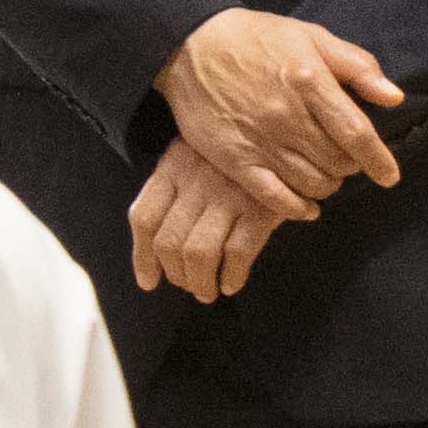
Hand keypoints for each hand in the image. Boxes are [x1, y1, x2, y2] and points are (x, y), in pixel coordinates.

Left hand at [126, 144, 292, 301]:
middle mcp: (198, 178)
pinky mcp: (261, 208)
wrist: (285, 137)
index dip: (142, 257)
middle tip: (188, 285)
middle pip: (170, 242)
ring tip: (208, 290)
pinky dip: (232, 276)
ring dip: (201, 282)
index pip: (145, 218)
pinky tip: (232, 283)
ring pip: (199, 253)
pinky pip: (237, 253)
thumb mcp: (199, 158)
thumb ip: (176, 193)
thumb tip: (154, 261)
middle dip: (177, 275)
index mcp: (176, 164)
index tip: (149, 281)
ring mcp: (229, 193)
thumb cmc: (239, 158)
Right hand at [154, 7, 405, 214]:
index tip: (390, 175)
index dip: (379, 159)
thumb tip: (394, 97)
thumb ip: (357, 66)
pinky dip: (297, 208)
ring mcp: (259, 140)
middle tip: (346, 159)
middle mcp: (286, 116)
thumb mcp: (312, 36)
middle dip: (351, 166)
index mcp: (309, 81)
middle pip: (337, 162)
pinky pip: (274, 197)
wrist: (191, 45)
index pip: (355, 132)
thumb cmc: (259, 39)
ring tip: (326, 173)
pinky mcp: (234, 159)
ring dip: (328, 184)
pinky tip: (308, 206)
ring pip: (311, 182)